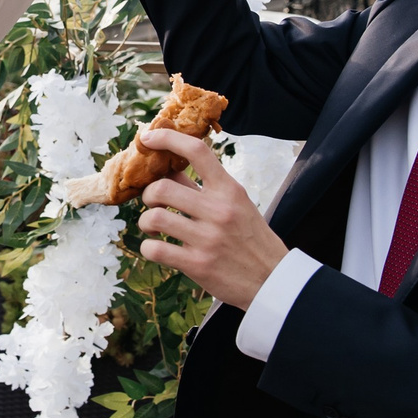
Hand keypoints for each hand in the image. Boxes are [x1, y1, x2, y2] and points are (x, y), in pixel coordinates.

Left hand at [132, 127, 289, 307]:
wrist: (272, 280)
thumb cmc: (250, 238)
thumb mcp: (237, 205)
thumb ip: (204, 188)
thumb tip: (169, 169)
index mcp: (229, 190)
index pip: (196, 151)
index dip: (167, 138)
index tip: (147, 137)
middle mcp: (218, 211)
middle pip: (162, 188)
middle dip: (149, 194)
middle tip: (153, 203)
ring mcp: (207, 238)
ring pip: (155, 218)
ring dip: (146, 222)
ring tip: (153, 227)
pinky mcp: (197, 264)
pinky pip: (155, 249)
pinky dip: (149, 247)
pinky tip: (157, 248)